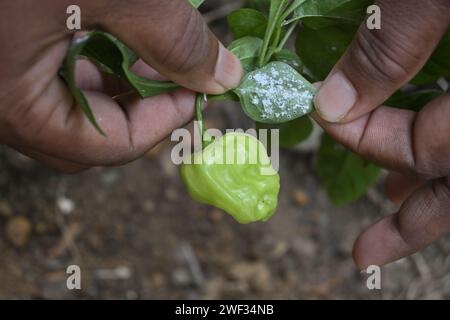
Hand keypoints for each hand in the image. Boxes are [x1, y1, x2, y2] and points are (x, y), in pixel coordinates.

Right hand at [0, 0, 241, 171]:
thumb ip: (170, 37)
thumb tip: (224, 78)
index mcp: (15, 105)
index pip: (108, 148)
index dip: (162, 123)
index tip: (198, 90)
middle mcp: (2, 102)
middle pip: (90, 135)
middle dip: (141, 108)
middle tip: (176, 75)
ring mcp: (2, 78)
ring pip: (74, 106)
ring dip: (120, 86)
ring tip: (151, 54)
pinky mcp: (5, 52)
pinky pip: (55, 76)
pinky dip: (95, 62)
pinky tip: (112, 34)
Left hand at [312, 0, 449, 267]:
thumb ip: (392, 38)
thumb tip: (333, 102)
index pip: (435, 148)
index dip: (375, 141)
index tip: (330, 118)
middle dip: (418, 219)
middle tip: (368, 253)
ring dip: (435, 192)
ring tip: (391, 213)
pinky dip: (448, 152)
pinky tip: (427, 164)